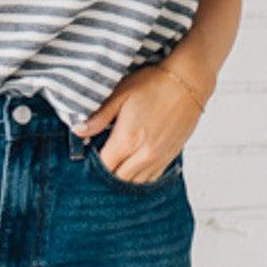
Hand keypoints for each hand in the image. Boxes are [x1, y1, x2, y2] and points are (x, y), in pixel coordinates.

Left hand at [72, 62, 209, 182]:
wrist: (188, 83)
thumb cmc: (154, 84)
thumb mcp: (121, 94)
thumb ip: (99, 116)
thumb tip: (78, 131)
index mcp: (127, 139)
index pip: (103, 166)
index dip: (92, 165)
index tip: (87, 158)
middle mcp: (143, 155)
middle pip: (117, 180)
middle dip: (105, 175)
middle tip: (98, 164)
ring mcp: (158, 158)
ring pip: (134, 184)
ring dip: (122, 179)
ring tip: (114, 168)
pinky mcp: (169, 158)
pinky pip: (150, 179)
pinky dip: (139, 178)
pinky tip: (132, 169)